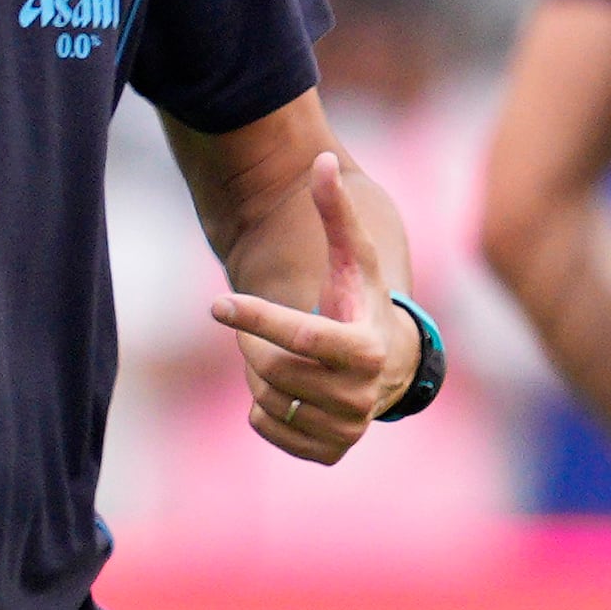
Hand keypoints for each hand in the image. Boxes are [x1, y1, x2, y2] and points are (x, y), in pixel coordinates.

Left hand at [211, 153, 413, 466]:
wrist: (393, 365)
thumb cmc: (363, 303)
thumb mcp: (355, 259)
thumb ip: (336, 213)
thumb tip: (320, 159)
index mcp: (365, 349)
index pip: (299, 338)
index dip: (255, 318)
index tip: (217, 303)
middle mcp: (359, 396)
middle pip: (273, 369)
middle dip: (257, 344)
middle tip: (259, 326)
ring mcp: (346, 428)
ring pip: (267, 399)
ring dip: (262, 372)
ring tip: (286, 355)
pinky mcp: (329, 450)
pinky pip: (267, 427)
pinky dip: (266, 405)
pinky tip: (290, 386)